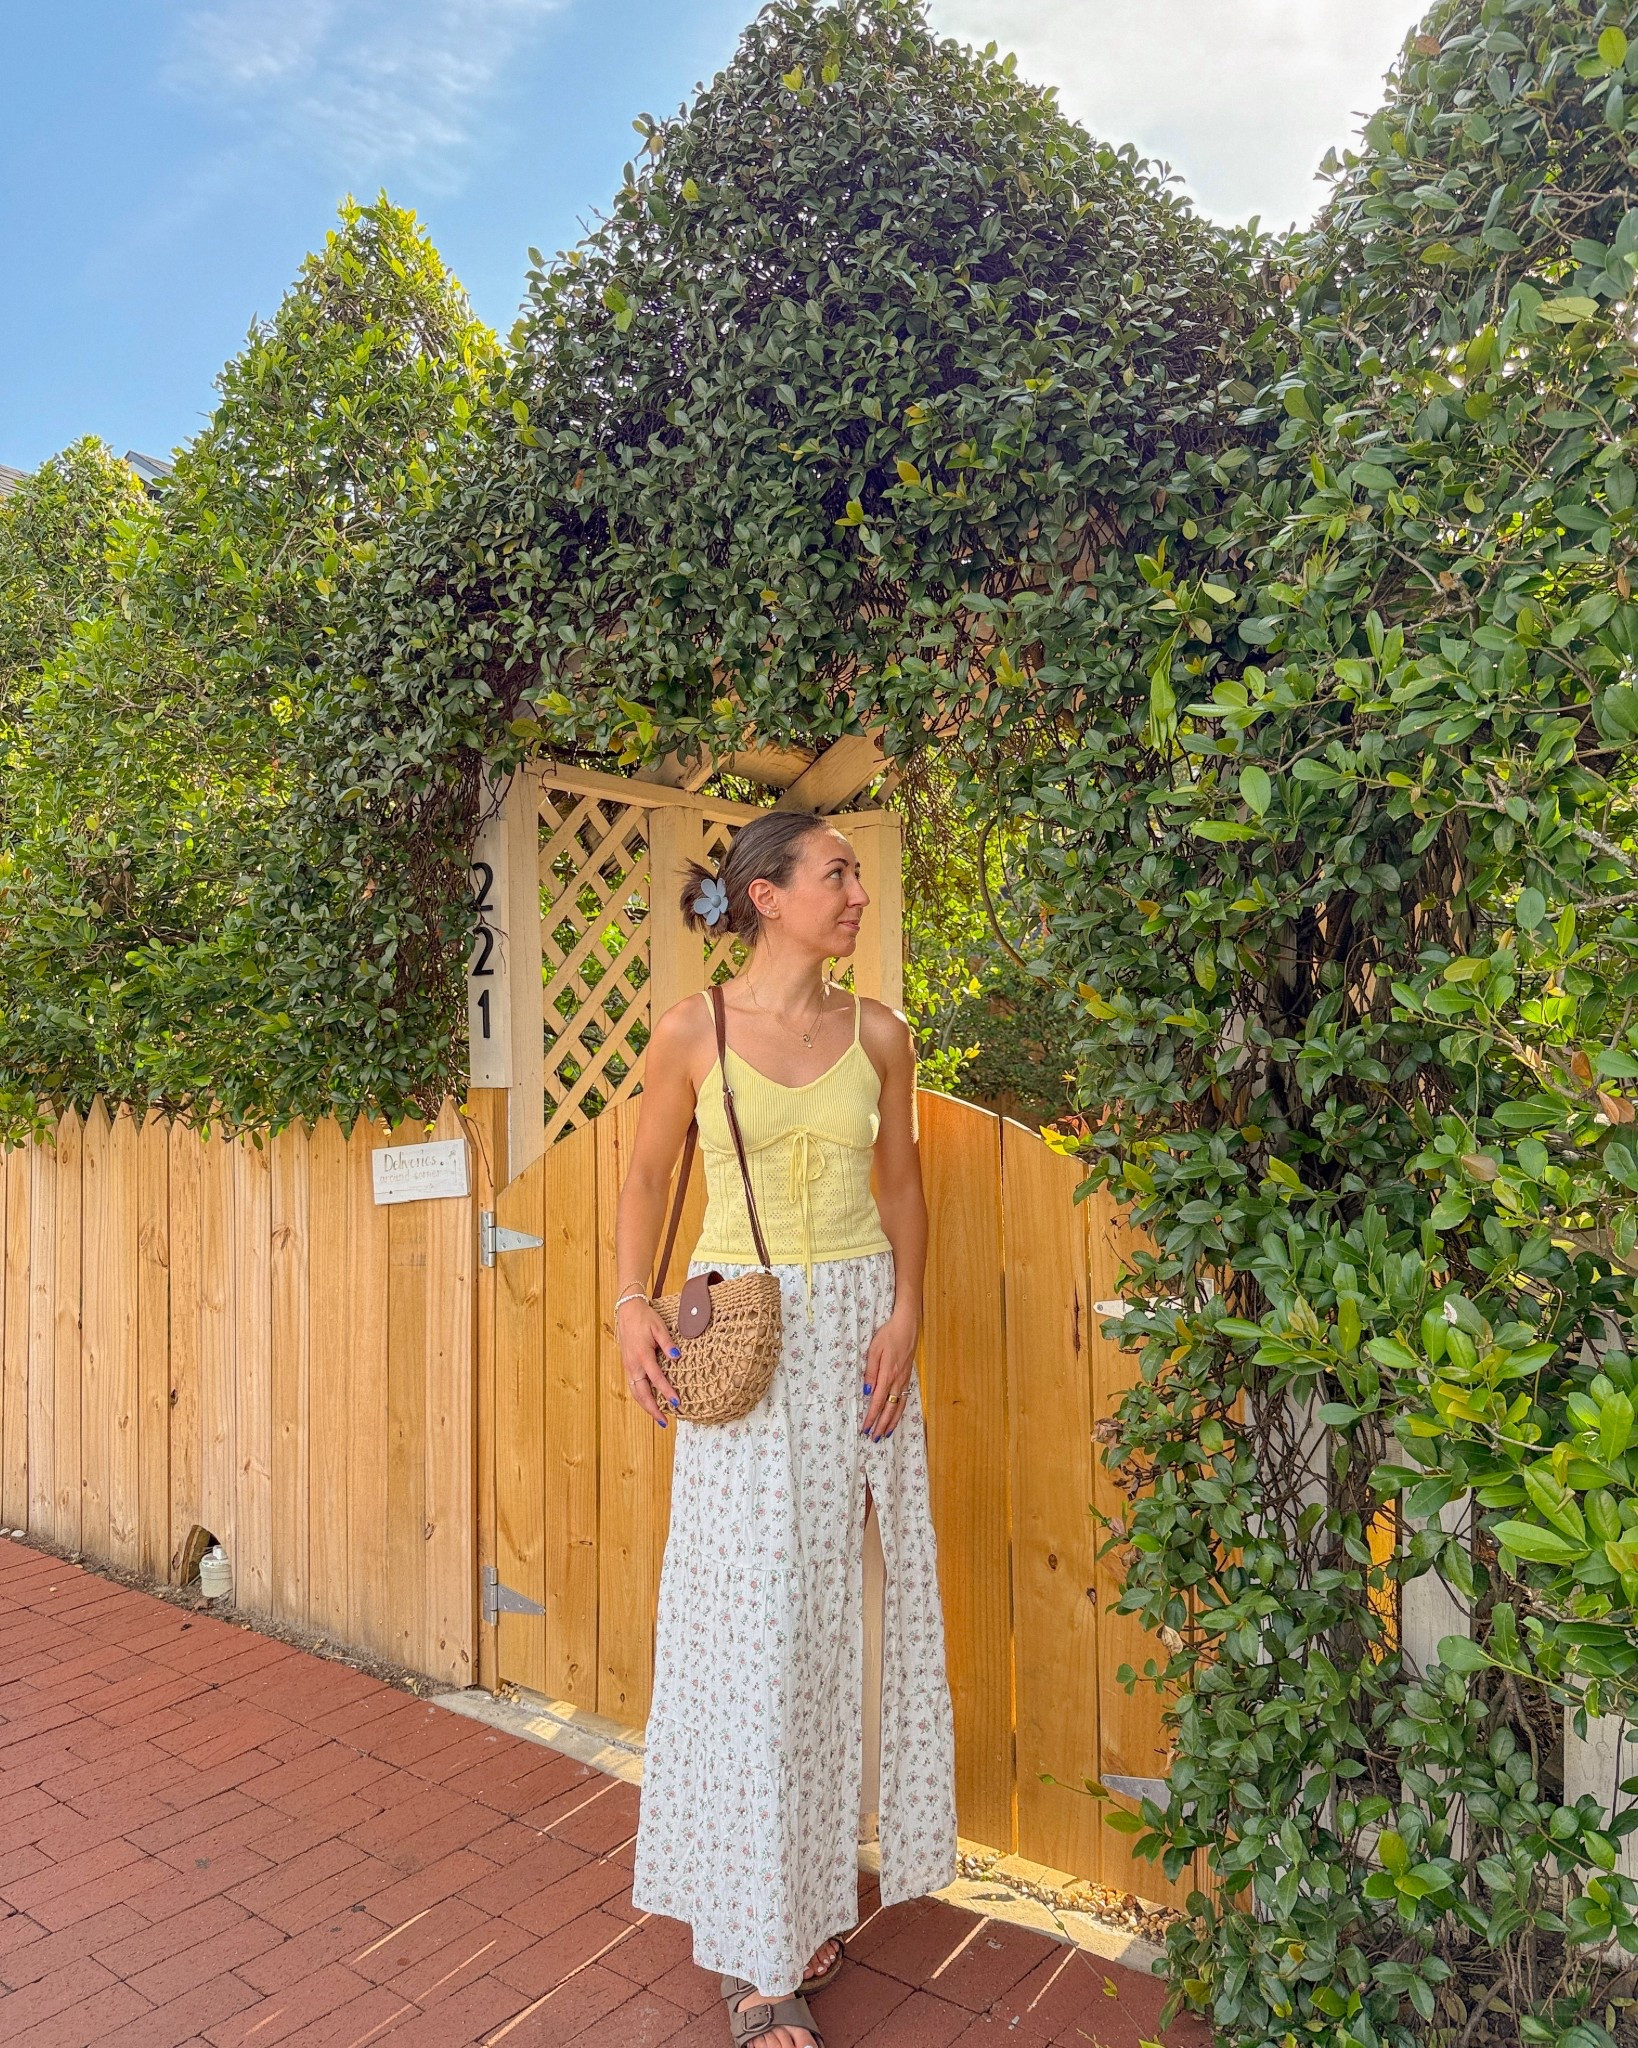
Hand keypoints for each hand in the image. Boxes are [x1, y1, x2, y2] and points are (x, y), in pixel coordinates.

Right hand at [617, 1298, 680, 1425]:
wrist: (627, 1311)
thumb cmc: (645, 1318)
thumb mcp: (659, 1327)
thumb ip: (668, 1344)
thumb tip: (677, 1357)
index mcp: (642, 1355)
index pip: (656, 1379)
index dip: (667, 1392)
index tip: (677, 1403)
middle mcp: (633, 1364)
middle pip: (642, 1393)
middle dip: (653, 1409)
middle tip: (664, 1422)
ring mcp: (628, 1366)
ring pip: (635, 1392)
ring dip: (646, 1406)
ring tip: (658, 1417)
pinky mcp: (627, 1365)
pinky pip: (633, 1386)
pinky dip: (641, 1397)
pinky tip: (649, 1402)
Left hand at [861, 1307, 918, 1440]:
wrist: (907, 1325)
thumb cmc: (888, 1334)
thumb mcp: (874, 1350)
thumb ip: (870, 1372)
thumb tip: (867, 1391)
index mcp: (888, 1374)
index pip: (878, 1401)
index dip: (872, 1416)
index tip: (866, 1428)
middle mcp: (898, 1380)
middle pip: (890, 1408)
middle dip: (881, 1424)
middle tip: (874, 1438)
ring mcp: (905, 1379)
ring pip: (899, 1406)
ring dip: (892, 1422)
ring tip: (885, 1434)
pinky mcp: (908, 1376)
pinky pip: (904, 1399)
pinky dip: (900, 1412)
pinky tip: (896, 1417)